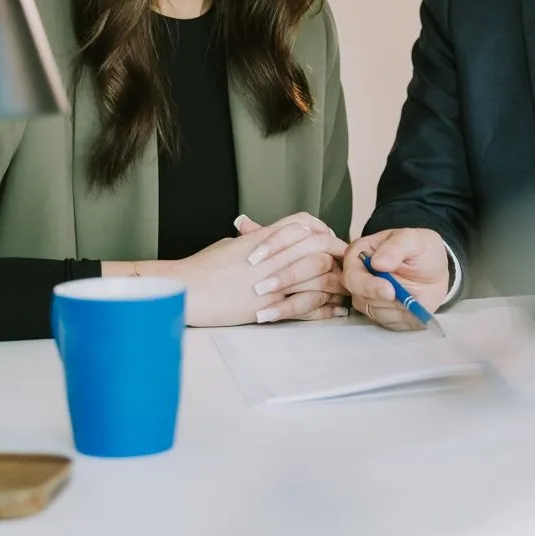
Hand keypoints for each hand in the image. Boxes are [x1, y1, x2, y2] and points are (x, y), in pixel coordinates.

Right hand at [101, 215, 345, 326]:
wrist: (184, 291)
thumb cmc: (202, 268)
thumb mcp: (230, 245)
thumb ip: (253, 240)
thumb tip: (264, 236)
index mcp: (261, 238)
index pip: (302, 224)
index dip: (322, 231)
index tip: (332, 241)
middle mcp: (269, 257)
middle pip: (317, 248)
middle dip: (338, 256)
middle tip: (350, 265)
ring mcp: (270, 282)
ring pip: (317, 276)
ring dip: (337, 283)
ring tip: (350, 290)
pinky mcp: (267, 307)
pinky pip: (305, 306)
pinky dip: (325, 309)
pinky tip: (336, 311)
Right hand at [342, 228, 448, 330]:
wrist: (436, 271)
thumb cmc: (421, 251)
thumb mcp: (413, 240)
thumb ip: (395, 248)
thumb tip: (377, 263)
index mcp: (360, 253)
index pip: (351, 272)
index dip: (367, 284)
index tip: (388, 289)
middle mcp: (359, 276)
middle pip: (357, 294)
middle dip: (380, 298)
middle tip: (400, 296)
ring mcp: (367, 296)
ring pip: (373, 310)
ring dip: (396, 307)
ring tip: (414, 294)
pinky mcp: (380, 313)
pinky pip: (387, 321)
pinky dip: (403, 316)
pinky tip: (414, 304)